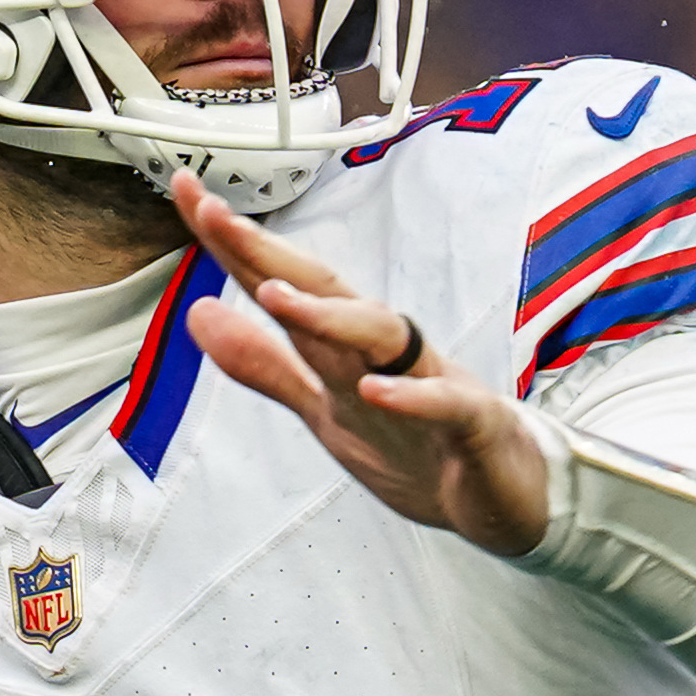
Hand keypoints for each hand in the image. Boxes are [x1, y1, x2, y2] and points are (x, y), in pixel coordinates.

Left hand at [173, 170, 552, 554]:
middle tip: (213, 215)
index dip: (235, 245)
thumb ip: (265, 365)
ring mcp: (432, 384)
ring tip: (275, 297)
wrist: (507, 499)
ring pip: (382, 339)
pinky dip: (412, 398)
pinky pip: (444, 407)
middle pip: (324, 293)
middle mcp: (387, 352)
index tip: (188, 196)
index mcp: (348, 346)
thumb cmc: (417, 445)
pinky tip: (376, 390)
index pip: (285, 284)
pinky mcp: (474, 427)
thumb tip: (199, 315)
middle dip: (268, 254)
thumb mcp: (323, 409)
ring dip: (329, 318)